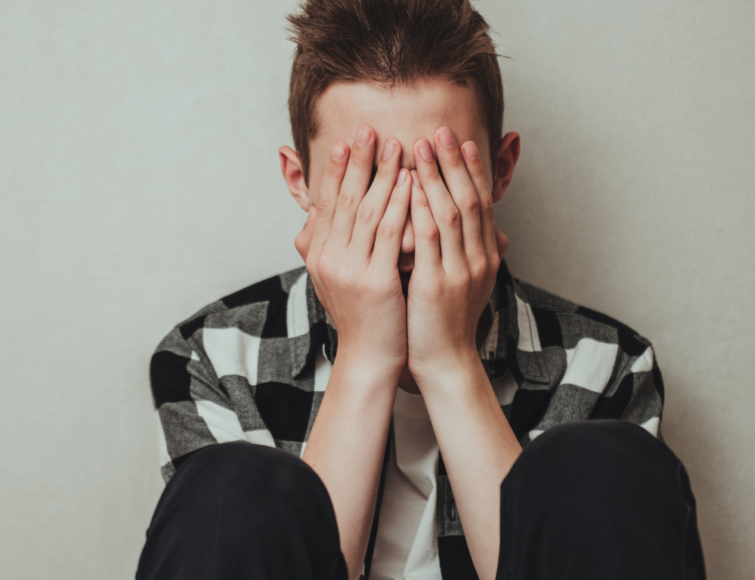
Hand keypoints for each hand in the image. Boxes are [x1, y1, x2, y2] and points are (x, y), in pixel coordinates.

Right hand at [295, 125, 411, 373]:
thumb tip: (316, 216)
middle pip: (346, 200)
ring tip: (396, 145)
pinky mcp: (375, 282)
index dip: (337, 171)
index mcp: (318, 255)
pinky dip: (401, 205)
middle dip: (359, 162)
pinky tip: (411, 183)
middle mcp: (329, 259)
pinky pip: (389, 235)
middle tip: (369, 129)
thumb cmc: (361, 316)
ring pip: (368, 211)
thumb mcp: (334, 279)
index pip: (327, 203)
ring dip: (383, 175)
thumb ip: (327, 245)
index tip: (346, 142)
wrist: (369, 357)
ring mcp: (351, 270)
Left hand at [406, 127, 508, 381]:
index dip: (471, 170)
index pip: (482, 203)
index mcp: (485, 255)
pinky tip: (408, 187)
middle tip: (441, 130)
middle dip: (454, 163)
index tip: (461, 142)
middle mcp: (479, 258)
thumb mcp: (466, 283)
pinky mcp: (437, 284)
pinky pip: (429, 239)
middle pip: (470, 199)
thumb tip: (485, 229)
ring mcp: (460, 271)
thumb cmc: (447, 321)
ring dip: (436, 176)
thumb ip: (468, 252)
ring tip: (422, 146)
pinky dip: (419, 208)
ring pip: (451, 212)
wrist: (446, 362)